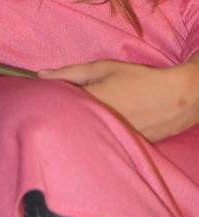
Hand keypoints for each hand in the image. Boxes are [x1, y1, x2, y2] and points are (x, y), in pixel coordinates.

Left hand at [39, 58, 198, 141]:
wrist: (176, 97)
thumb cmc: (138, 78)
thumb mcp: (102, 68)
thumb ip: (69, 73)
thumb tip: (40, 75)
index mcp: (92, 104)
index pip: (59, 105)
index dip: (51, 100)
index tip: (47, 95)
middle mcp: (101, 125)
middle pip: (71, 122)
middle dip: (66, 113)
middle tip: (71, 103)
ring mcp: (113, 138)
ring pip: (86, 133)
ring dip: (83, 124)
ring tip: (91, 113)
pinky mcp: (124, 147)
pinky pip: (104, 140)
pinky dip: (99, 132)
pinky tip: (105, 123)